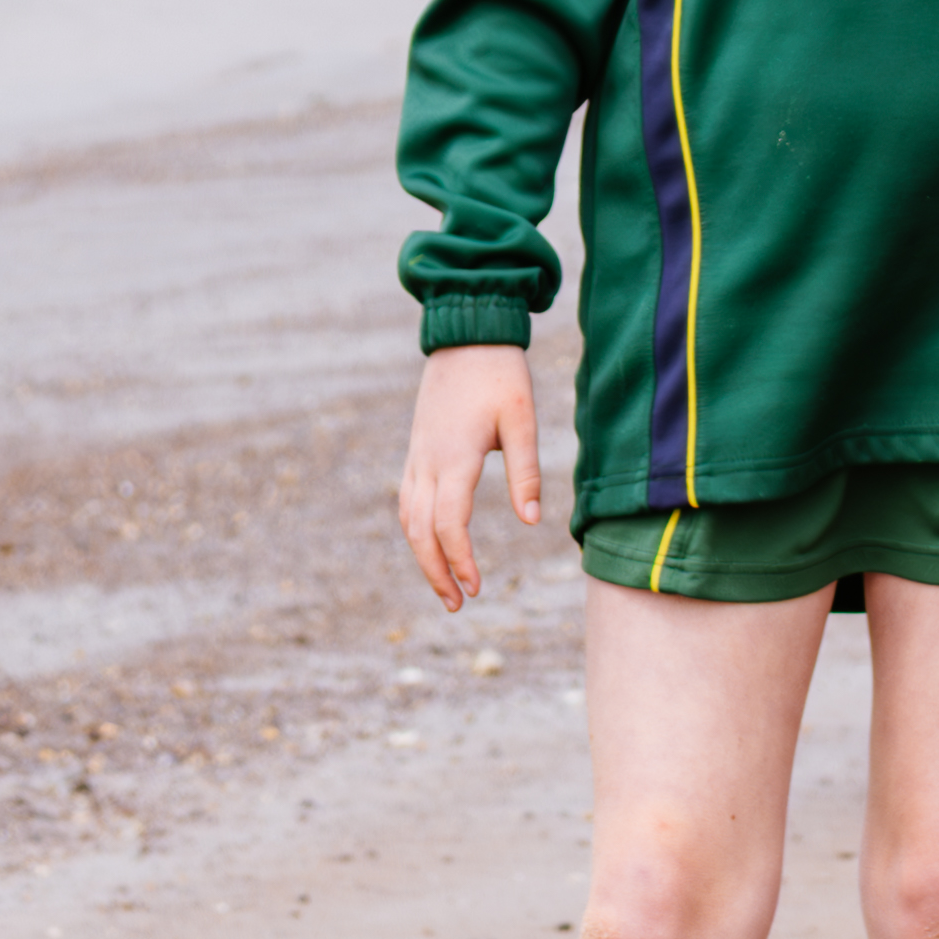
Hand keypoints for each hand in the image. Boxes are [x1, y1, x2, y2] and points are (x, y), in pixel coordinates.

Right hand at [398, 344, 543, 608]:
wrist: (465, 334)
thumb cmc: (500, 375)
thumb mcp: (523, 420)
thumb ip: (526, 472)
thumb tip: (531, 523)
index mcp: (454, 457)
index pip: (449, 524)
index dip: (460, 561)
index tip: (477, 587)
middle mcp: (427, 461)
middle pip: (420, 532)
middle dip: (436, 572)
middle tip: (459, 604)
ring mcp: (417, 456)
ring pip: (408, 519)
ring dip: (423, 556)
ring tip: (445, 586)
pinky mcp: (417, 450)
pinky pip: (407, 500)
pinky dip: (416, 531)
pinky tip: (432, 545)